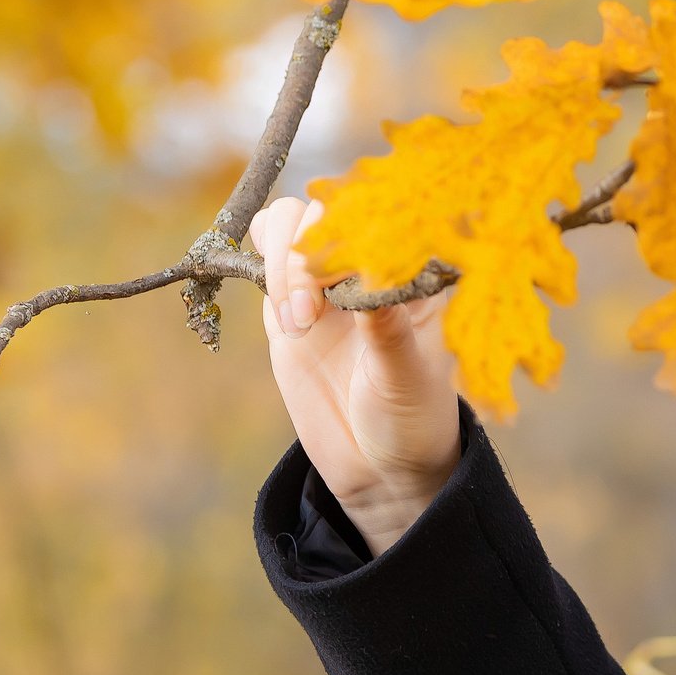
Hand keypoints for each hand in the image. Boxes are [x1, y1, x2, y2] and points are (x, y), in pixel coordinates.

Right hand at [252, 197, 460, 554]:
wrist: (380, 465)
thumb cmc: (414, 417)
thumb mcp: (407, 377)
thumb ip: (387, 330)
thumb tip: (368, 279)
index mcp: (416, 270)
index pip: (386, 212)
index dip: (359, 224)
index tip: (350, 272)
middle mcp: (371, 264)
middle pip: (330, 209)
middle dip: (311, 248)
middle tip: (312, 310)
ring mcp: (327, 280)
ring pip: (290, 223)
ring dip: (283, 261)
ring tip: (298, 325)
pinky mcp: (288, 303)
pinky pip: (263, 257)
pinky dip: (258, 266)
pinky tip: (284, 318)